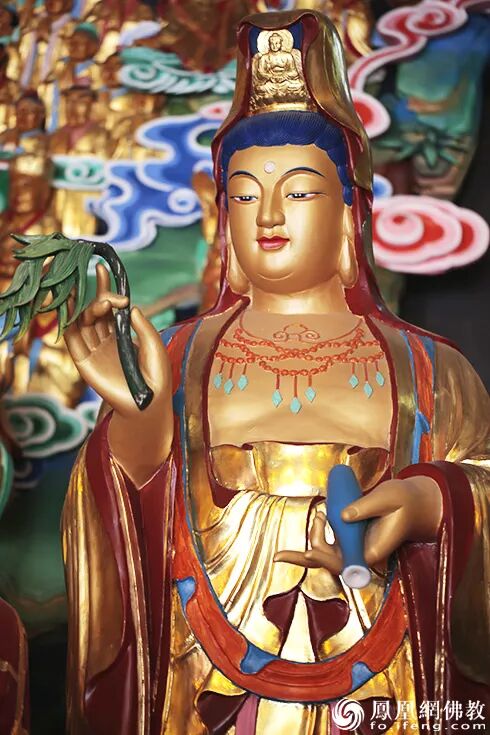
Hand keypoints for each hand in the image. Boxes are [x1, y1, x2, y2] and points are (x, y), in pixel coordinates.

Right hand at [64, 263, 170, 417]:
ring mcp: (93, 350)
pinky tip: (71, 308)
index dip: (104, 288)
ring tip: (100, 300)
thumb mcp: (154, 345)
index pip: (108, 307)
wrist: (149, 403)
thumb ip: (141, 325)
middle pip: (94, 312)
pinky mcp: (84, 362)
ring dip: (87, 307)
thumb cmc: (156, 376)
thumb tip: (129, 305)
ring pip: (82, 322)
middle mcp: (104, 341)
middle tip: (113, 296)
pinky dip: (68, 322)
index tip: (103, 268)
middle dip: (99, 296)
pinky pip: (72, 339)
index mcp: (120, 335)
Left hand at [273, 476, 441, 574]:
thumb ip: (367, 505)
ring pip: (326, 553)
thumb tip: (341, 515)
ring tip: (320, 514)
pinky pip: (329, 542)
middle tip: (300, 537)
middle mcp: (361, 554)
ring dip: (315, 537)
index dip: (326, 559)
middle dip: (311, 553)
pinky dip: (318, 534)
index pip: (345, 564)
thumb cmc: (404, 500)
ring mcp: (354, 547)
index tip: (312, 550)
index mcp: (372, 552)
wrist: (415, 503)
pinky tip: (318, 517)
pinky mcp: (350, 538)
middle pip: (330, 563)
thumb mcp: (389, 496)